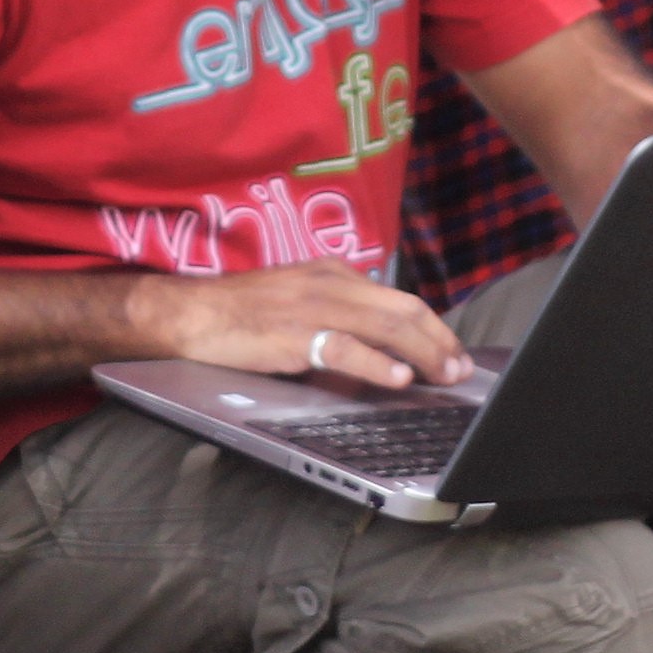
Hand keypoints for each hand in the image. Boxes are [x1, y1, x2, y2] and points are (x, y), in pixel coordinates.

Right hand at [131, 264, 472, 392]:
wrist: (191, 313)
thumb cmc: (241, 313)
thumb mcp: (297, 300)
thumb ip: (336, 314)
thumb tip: (379, 346)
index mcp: (333, 274)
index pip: (398, 299)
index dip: (432, 327)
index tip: (452, 352)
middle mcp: (330, 284)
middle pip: (402, 309)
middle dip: (439, 340)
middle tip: (461, 368)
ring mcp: (313, 307)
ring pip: (385, 325)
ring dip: (423, 353)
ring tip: (444, 375)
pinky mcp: (295, 334)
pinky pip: (346, 348)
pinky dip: (378, 364)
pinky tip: (399, 378)